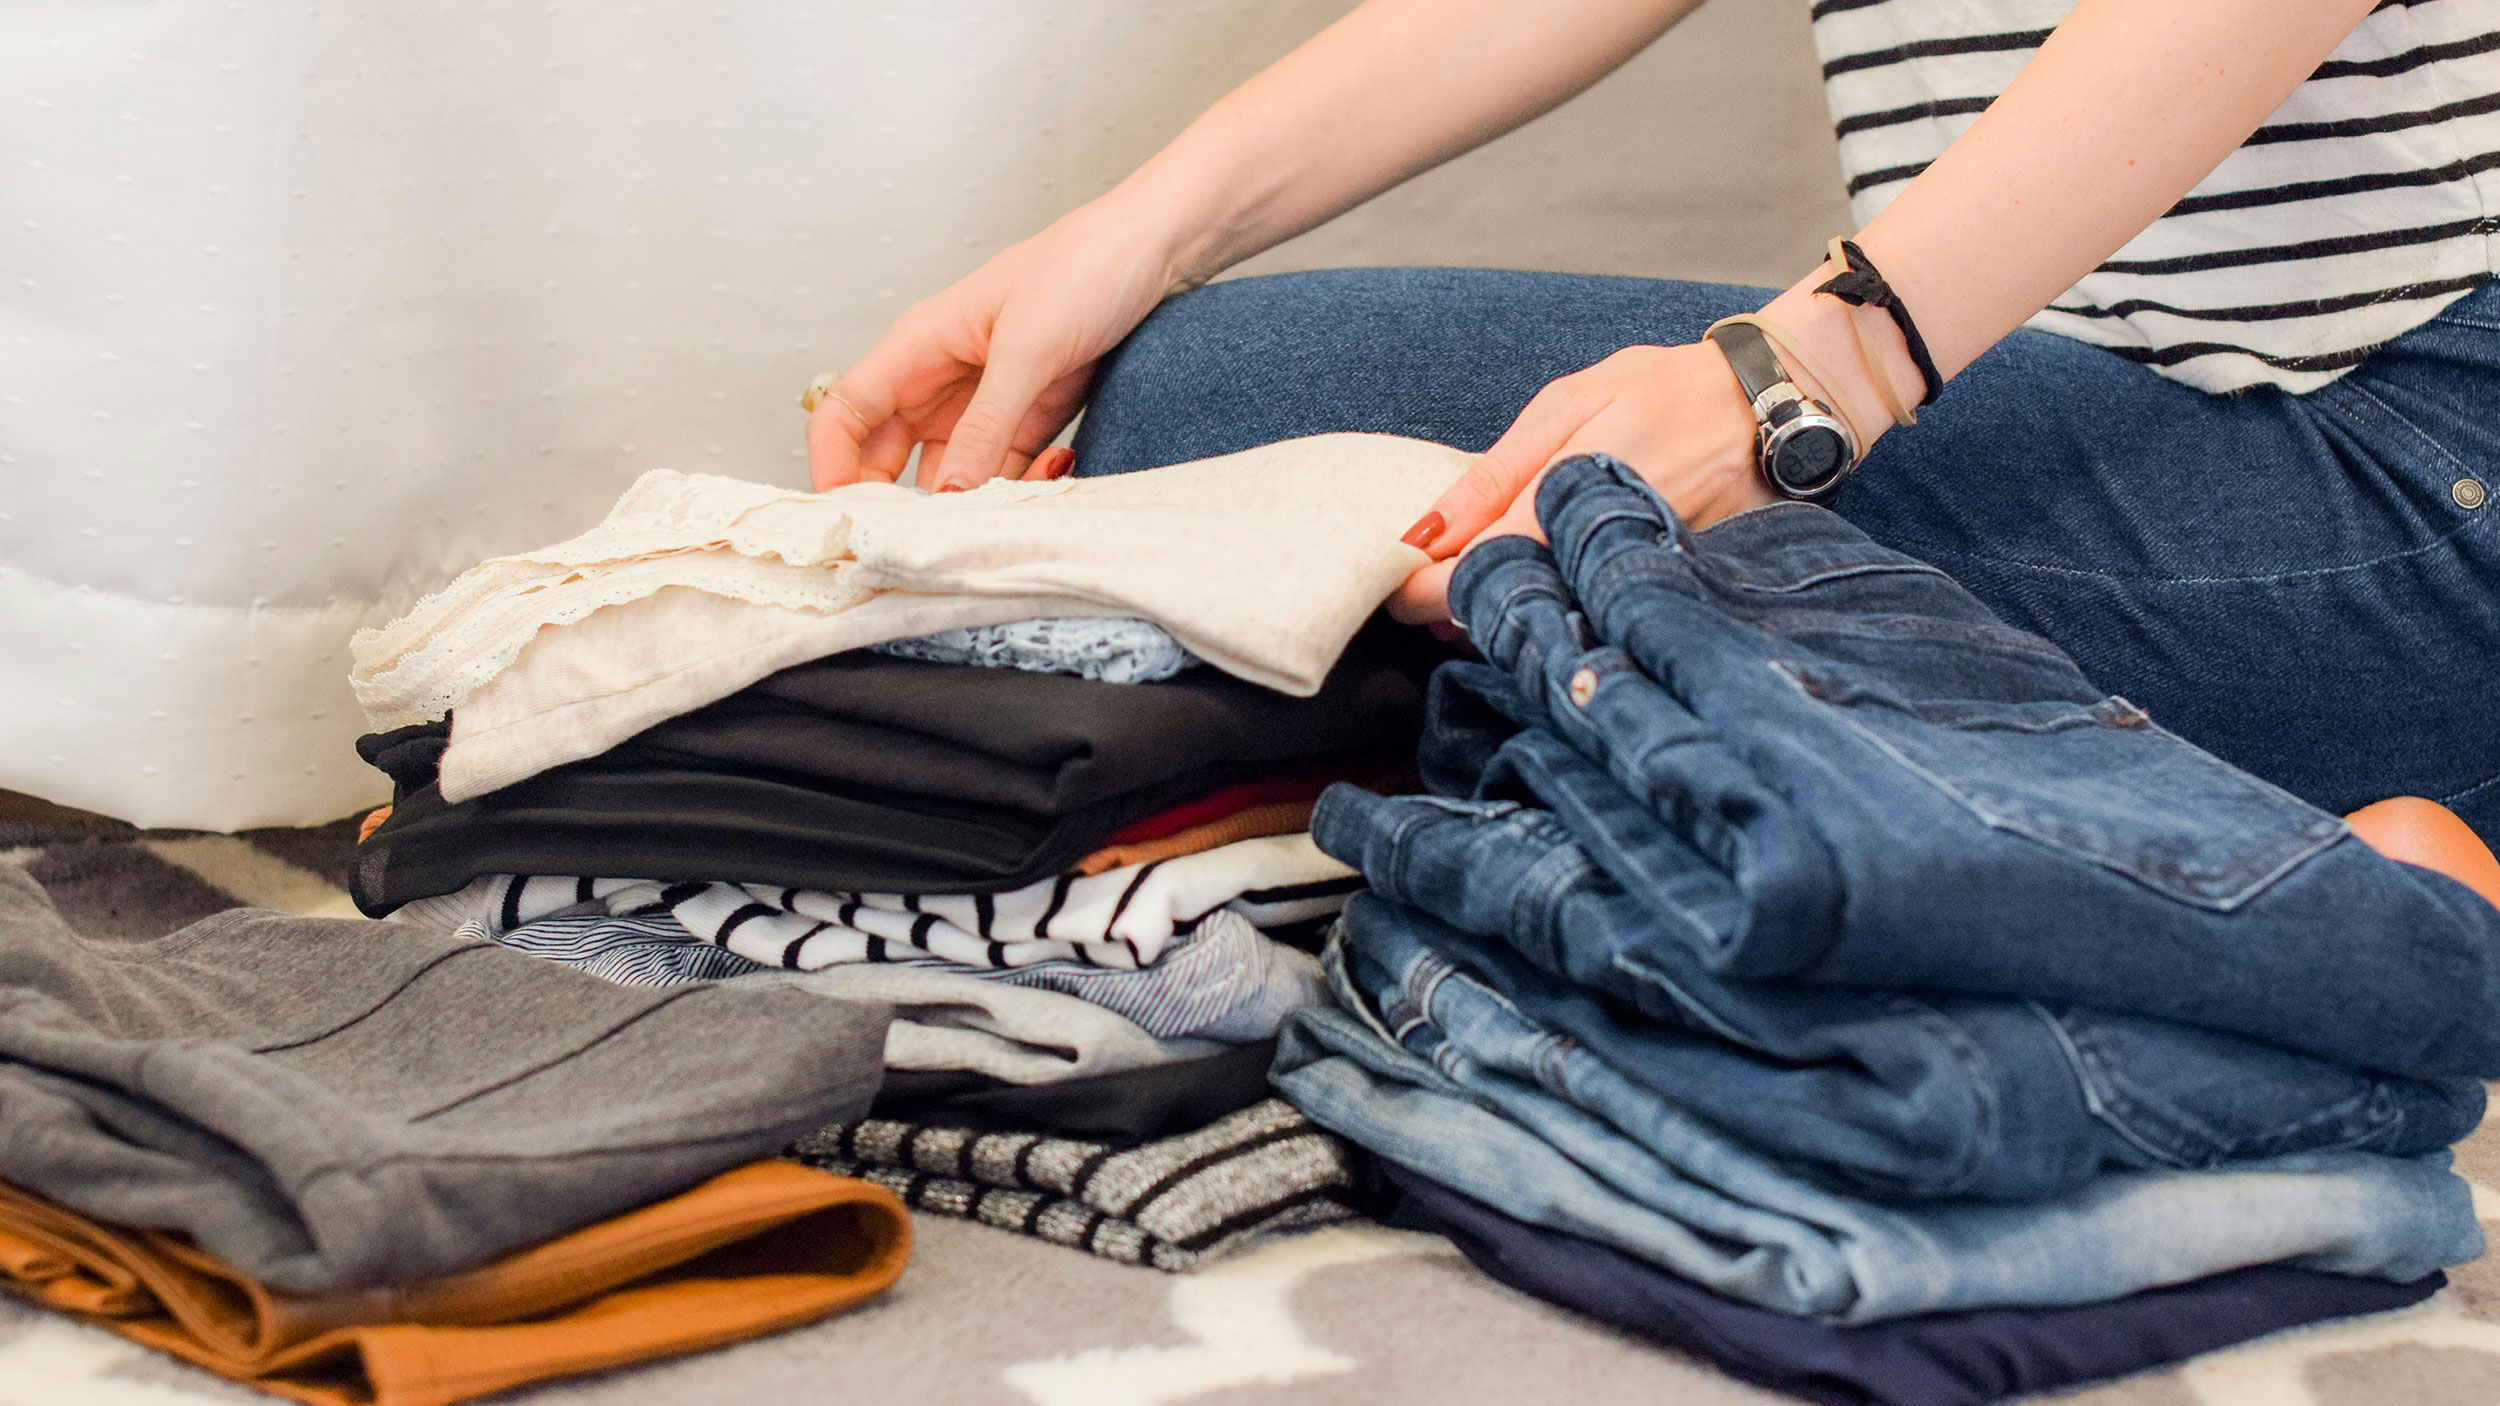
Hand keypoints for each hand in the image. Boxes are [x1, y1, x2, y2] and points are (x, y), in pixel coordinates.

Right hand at [806, 194, 1193, 491]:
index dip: (831, 467)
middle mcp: (939, 379)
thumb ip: (987, 424)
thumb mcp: (1030, 347)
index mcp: (918, 345)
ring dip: (976, 500)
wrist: (1155, 250)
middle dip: (903, 503)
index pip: (842, 413)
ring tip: (1014, 504)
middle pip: (887, 458)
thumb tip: (947, 494)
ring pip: (950, 476)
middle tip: (933, 542)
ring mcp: (982, 403)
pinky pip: (1003, 473)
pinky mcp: (1027, 419)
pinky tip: (1055, 469)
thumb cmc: (1085, 265)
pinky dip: (1021, 486)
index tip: (849, 520)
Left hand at [1387, 342, 1774, 624]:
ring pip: (1542, 627)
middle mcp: (1594, 558)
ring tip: (1487, 574)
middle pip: (1499, 619)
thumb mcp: (1566, 406)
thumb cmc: (1664, 392)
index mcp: (1559, 506)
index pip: (1465, 581)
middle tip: (1434, 581)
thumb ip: (1492, 476)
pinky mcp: (1654, 597)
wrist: (1771, 407)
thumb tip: (1424, 533)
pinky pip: (1586, 619)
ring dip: (1502, 612)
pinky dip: (1553, 609)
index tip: (1395, 584)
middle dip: (1453, 609)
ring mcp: (1626, 585)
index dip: (1417, 593)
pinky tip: (1543, 582)